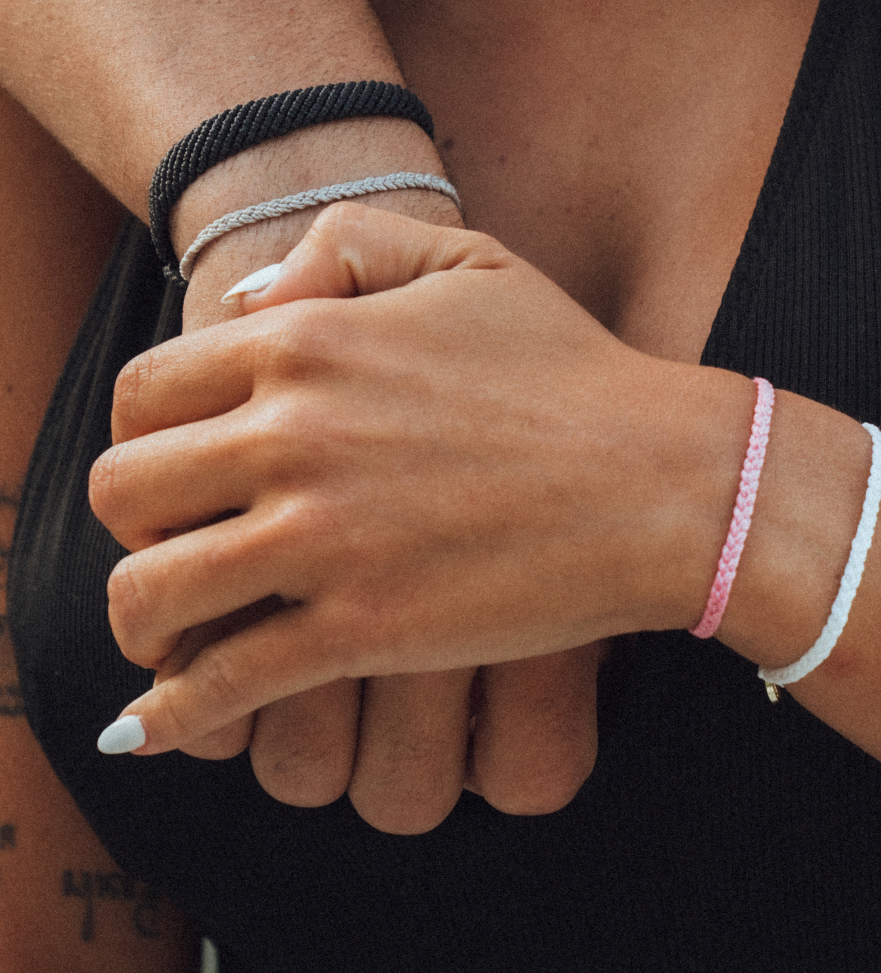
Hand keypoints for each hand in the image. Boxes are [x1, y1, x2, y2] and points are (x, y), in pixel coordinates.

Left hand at [164, 198, 603, 832]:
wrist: (665, 483)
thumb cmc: (577, 374)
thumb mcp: (468, 261)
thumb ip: (344, 246)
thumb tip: (243, 304)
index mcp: (306, 344)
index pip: (143, 395)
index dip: (147, 441)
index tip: (185, 478)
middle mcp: (294, 437)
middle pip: (124, 492)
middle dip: (137, 530)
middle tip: (180, 553)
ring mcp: (325, 539)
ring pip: (150, 592)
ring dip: (142, 623)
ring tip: (168, 641)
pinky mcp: (366, 630)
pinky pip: (224, 684)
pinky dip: (174, 713)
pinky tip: (159, 726)